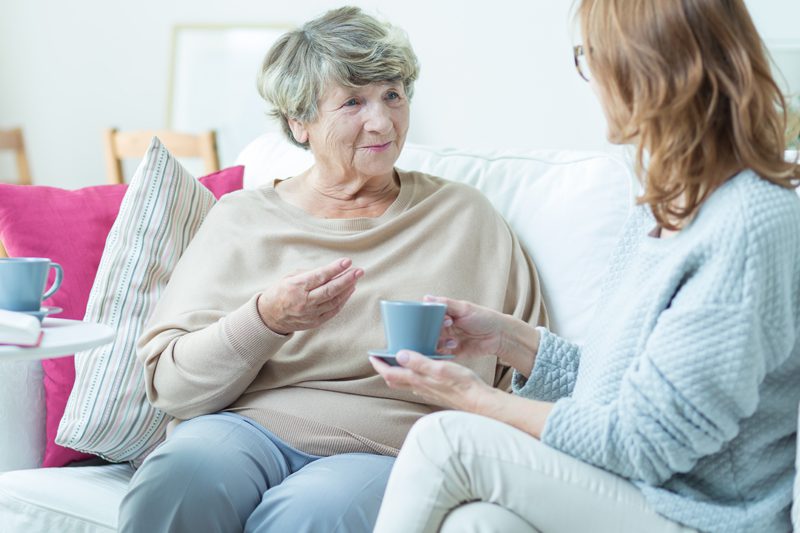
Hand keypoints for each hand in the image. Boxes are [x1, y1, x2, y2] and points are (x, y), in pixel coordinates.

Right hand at [258, 257, 362, 334]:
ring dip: (347, 290)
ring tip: (356, 279)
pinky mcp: (315, 322)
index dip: (335, 269)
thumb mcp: (289, 278)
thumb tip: (330, 271)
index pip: (320, 276)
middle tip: (359, 271)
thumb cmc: (280, 293)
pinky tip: (349, 292)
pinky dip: (342, 301)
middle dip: (347, 279)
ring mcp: (310, 313)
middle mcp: (304, 301)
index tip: (347, 262)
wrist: (269, 317)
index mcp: (296, 287)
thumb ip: (309, 274)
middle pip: (330, 290)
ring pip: (334, 301)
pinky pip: (333, 311)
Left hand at [369, 350, 492, 410]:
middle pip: (394, 380)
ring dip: (397, 372)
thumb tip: (400, 354)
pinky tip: (418, 369)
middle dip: (385, 369)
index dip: (379, 365)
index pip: (390, 373)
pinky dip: (410, 375)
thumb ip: (420, 362)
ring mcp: (427, 392)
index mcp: (418, 380)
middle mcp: (419, 388)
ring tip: (396, 359)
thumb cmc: (463, 384)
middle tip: (380, 357)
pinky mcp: (435, 393)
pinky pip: (416, 384)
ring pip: (405, 383)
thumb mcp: (441, 368)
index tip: (372, 355)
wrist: (479, 402)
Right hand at [426, 295, 539, 375]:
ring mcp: (446, 342)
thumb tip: (426, 297)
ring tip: (453, 341)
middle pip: (427, 333)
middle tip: (446, 331)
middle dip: (432, 334)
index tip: (442, 320)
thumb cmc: (483, 317)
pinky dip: (443, 355)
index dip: (428, 320)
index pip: (427, 318)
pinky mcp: (452, 354)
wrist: (499, 335)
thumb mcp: (464, 308)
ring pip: (432, 345)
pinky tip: (453, 349)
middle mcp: (442, 329)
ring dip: (440, 344)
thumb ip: (445, 304)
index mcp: (443, 316)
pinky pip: (441, 356)